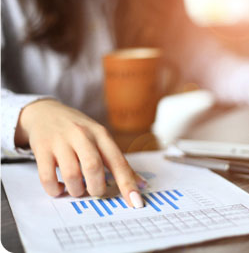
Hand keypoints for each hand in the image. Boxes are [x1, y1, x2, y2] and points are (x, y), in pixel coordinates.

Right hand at [15, 99, 145, 207]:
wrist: (46, 112)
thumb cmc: (79, 130)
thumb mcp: (101, 138)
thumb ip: (118, 161)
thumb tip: (141, 185)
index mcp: (101, 135)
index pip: (118, 161)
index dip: (128, 184)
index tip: (136, 202)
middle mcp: (82, 136)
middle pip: (94, 167)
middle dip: (97, 188)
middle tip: (95, 191)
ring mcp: (61, 141)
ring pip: (72, 175)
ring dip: (76, 191)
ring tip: (77, 189)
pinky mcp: (42, 148)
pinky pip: (48, 177)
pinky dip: (55, 190)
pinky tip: (59, 188)